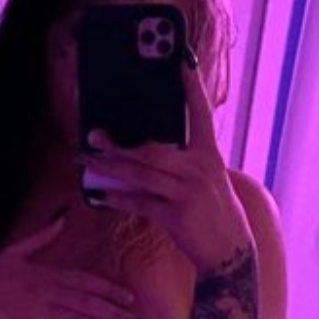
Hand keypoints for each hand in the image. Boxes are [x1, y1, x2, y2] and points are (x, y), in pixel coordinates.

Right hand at [0, 215, 147, 318]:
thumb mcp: (16, 250)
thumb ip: (43, 236)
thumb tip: (63, 216)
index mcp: (47, 273)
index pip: (86, 282)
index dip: (110, 291)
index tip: (132, 300)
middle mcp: (48, 292)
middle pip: (91, 306)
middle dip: (120, 318)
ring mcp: (40, 313)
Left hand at [81, 61, 250, 274]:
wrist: (231, 254)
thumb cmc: (215, 214)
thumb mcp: (208, 181)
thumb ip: (183, 164)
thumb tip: (142, 152)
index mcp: (210, 156)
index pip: (201, 115)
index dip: (192, 89)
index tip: (182, 64)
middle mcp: (200, 169)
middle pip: (152, 150)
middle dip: (119, 144)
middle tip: (94, 136)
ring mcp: (189, 193)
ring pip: (141, 175)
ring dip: (110, 168)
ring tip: (88, 162)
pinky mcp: (177, 217)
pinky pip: (141, 203)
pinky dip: (119, 198)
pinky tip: (101, 195)